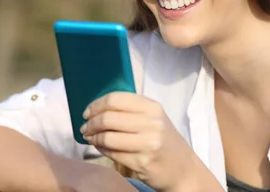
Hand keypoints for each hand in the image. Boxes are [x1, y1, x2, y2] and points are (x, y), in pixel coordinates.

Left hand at [81, 92, 214, 190]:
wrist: (184, 170)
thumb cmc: (164, 141)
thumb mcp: (154, 119)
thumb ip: (131, 110)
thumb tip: (97, 109)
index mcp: (152, 107)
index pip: (115, 99)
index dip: (97, 105)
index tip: (87, 112)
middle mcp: (151, 123)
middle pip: (108, 118)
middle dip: (91, 123)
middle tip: (85, 127)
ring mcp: (148, 143)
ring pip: (108, 137)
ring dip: (93, 138)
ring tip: (89, 138)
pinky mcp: (142, 162)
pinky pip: (112, 153)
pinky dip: (101, 149)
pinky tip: (100, 147)